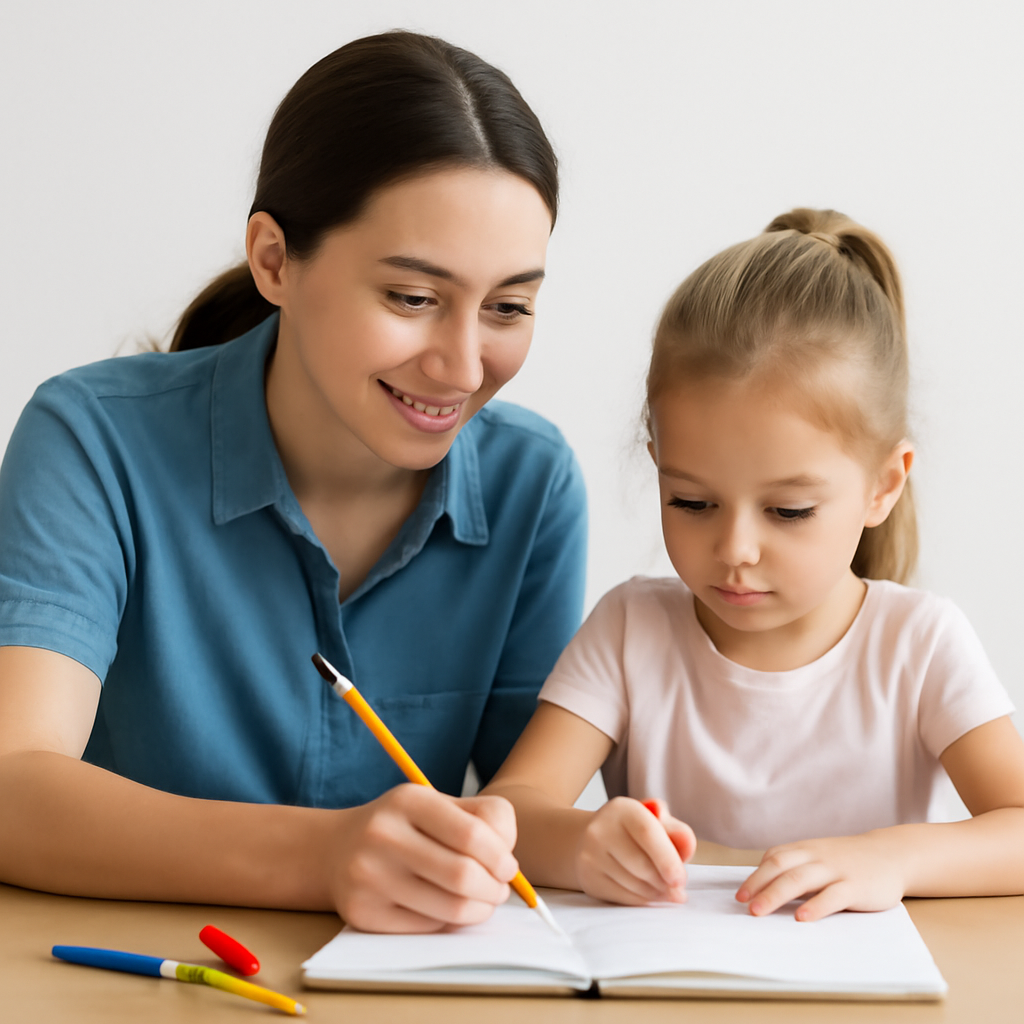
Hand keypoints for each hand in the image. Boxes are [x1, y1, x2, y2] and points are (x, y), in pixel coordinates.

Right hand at [326, 784, 518, 932]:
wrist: (337, 849)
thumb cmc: (405, 827)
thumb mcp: (440, 805)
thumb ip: (484, 819)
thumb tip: (507, 864)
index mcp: (408, 800)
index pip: (472, 834)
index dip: (501, 857)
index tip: (509, 868)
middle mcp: (383, 835)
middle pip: (463, 875)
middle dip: (494, 888)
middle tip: (499, 890)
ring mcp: (369, 875)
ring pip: (449, 907)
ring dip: (478, 910)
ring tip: (481, 901)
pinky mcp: (363, 912)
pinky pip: (427, 927)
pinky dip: (448, 921)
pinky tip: (445, 907)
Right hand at [575, 796, 695, 904]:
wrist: (589, 840)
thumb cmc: (632, 832)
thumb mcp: (654, 821)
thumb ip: (676, 832)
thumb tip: (687, 846)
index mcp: (622, 809)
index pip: (647, 833)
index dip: (668, 860)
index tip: (681, 880)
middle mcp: (600, 829)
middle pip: (641, 865)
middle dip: (665, 882)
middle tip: (677, 888)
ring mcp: (590, 855)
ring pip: (633, 884)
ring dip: (656, 893)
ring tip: (665, 890)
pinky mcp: (588, 878)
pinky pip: (622, 897)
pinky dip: (642, 900)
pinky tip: (650, 894)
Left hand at [736, 831, 907, 921]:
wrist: (892, 854)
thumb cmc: (848, 861)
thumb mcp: (820, 858)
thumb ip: (797, 870)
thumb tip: (765, 891)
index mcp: (805, 849)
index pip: (774, 858)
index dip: (756, 876)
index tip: (740, 895)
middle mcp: (816, 856)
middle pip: (780, 867)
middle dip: (758, 886)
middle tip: (742, 904)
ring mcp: (836, 870)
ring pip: (800, 879)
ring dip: (775, 895)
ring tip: (759, 912)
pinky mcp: (855, 886)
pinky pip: (832, 895)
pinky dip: (814, 906)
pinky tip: (801, 918)